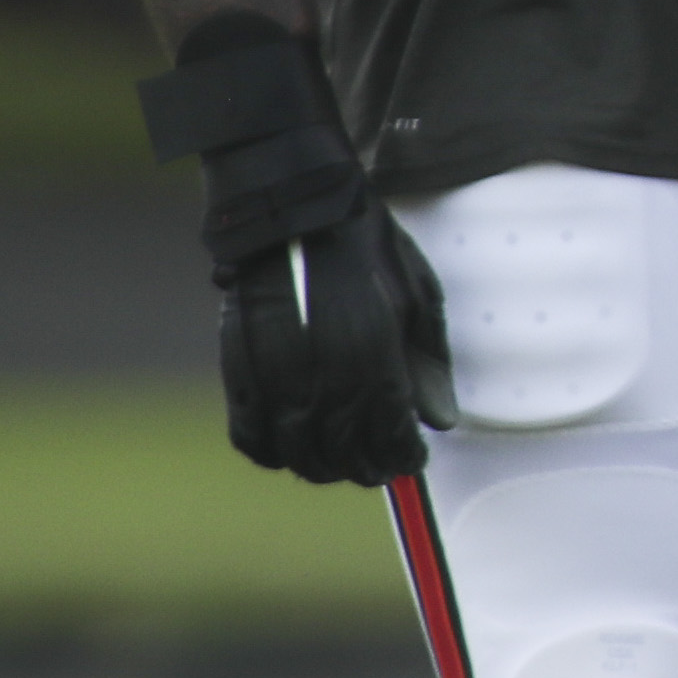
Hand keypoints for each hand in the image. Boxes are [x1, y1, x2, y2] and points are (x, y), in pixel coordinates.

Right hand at [218, 202, 454, 484]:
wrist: (292, 209)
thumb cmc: (364, 248)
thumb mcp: (418, 295)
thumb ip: (428, 362)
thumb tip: (439, 420)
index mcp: (374, 351)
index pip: (391, 431)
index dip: (404, 455)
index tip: (414, 459)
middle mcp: (323, 370)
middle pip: (346, 449)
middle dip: (369, 467)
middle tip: (381, 468)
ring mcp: (275, 373)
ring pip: (298, 452)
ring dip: (323, 468)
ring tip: (340, 464)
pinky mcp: (238, 369)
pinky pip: (249, 435)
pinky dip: (271, 453)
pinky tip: (290, 450)